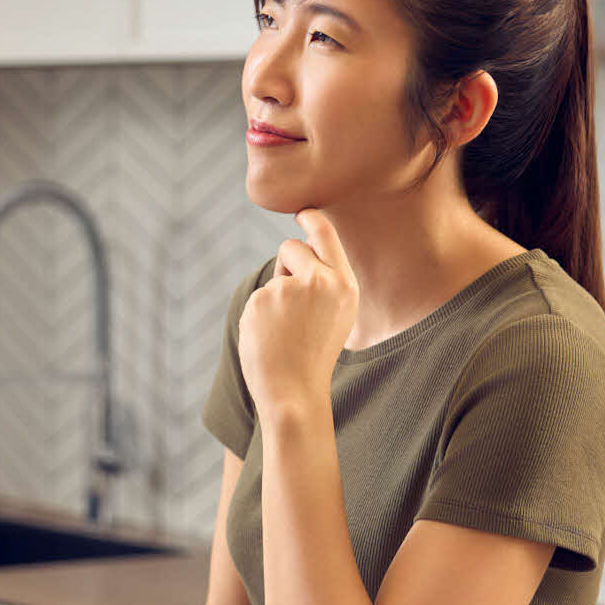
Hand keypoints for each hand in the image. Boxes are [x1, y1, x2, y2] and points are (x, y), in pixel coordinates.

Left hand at [237, 207, 358, 420]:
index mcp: (345, 285)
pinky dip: (260, 314)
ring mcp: (290, 287)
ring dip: (275, 297)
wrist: (294, 390)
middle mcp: (321, 280)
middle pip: (292, 247)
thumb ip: (325, 283)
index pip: (325, 235)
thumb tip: (299, 253)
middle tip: (290, 300)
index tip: (302, 214)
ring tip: (286, 331)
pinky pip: (258, 296)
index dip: (311, 221)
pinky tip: (270, 336)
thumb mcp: (336, 314)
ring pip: (274, 277)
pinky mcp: (263, 298)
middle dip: (286, 263)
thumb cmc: (314, 355)